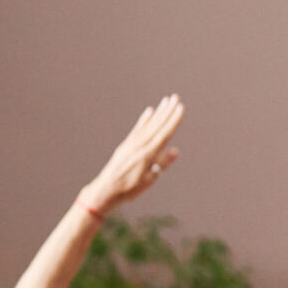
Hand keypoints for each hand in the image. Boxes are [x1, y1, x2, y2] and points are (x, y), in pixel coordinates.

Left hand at [82, 95, 183, 213]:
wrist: (106, 189)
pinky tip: (149, 112)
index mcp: (147, 154)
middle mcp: (139, 145)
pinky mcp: (126, 145)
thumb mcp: (149, 179)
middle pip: (157, 126)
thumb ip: (162, 164)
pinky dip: (144, 120)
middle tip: (175, 98)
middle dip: (167, 111)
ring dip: (158, 113)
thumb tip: (175, 150)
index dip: (173, 120)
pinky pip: (138, 129)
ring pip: (148, 125)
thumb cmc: (130, 188)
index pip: (164, 134)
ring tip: (166, 101)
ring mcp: (131, 144)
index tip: (181, 108)